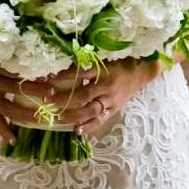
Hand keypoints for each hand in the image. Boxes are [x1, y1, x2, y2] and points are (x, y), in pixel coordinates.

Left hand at [17, 59, 161, 142]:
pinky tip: (77, 131)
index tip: (48, 77)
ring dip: (73, 115)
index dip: (64, 76)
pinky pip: (100, 120)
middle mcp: (106, 86)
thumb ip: (87, 61)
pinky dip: (89, 126)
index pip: (80, 73)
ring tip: (58, 117)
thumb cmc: (120, 61)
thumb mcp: (104, 57)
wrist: (142, 71)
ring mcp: (111, 100)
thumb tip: (63, 63)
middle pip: (82, 95)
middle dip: (64, 98)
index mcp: (103, 70)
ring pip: (90, 111)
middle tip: (47, 99)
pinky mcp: (114, 109)